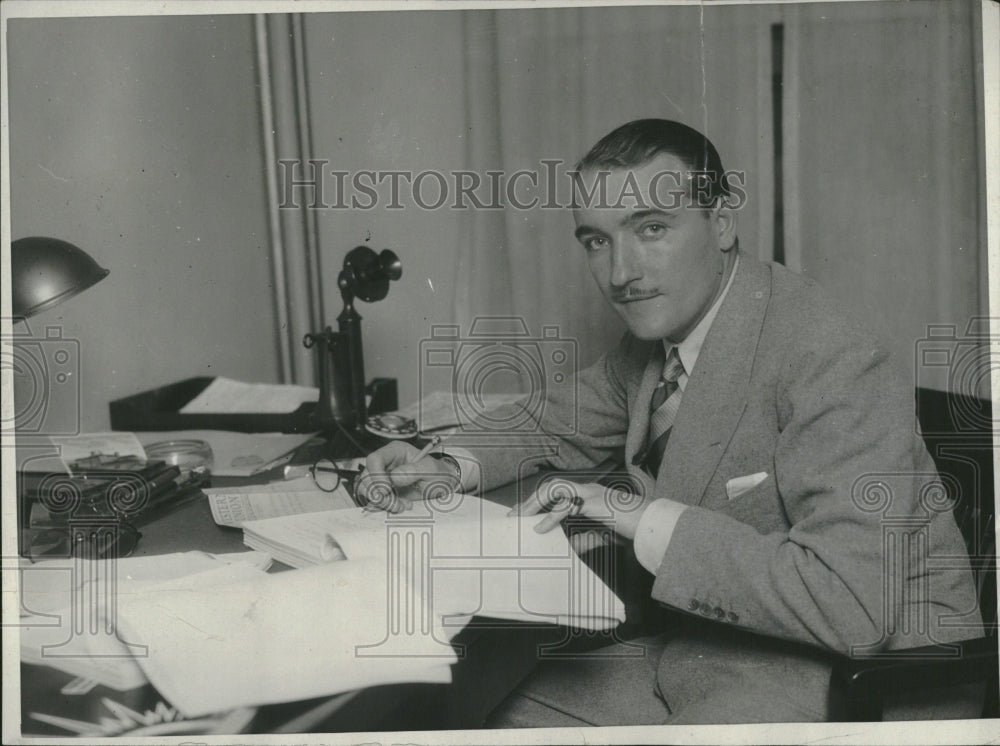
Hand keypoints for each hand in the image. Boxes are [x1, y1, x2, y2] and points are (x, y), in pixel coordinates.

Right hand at [357, 441, 460, 512]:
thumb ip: (413, 471)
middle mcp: (386, 463)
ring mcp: (383, 477)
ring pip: (367, 489)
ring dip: (382, 501)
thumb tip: (394, 477)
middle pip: (367, 476)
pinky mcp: (384, 491)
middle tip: (395, 502)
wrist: (444, 485)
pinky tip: (399, 506)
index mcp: (396, 451)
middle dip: (379, 493)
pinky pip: (374, 500)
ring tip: (400, 505)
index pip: (375, 459)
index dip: (376, 475)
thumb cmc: (438, 473)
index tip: (387, 489)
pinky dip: (384, 506)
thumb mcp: (431, 470)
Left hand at [509, 478, 650, 540]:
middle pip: (551, 488)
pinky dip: (552, 517)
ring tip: (523, 518)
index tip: (523, 516)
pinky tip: (542, 528)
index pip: (556, 494)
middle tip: (515, 516)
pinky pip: (568, 505)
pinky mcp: (595, 501)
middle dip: (531, 500)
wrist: (652, 526)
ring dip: (536, 503)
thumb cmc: (631, 528)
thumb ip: (586, 538)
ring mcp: (591, 492)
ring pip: (555, 489)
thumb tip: (570, 547)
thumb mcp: (602, 534)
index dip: (538, 503)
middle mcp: (587, 490)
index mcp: (587, 496)